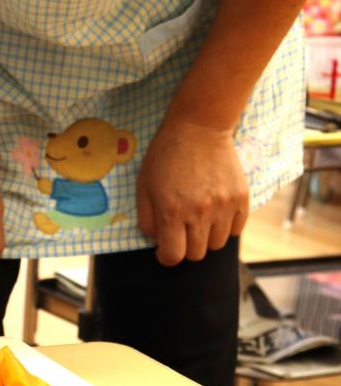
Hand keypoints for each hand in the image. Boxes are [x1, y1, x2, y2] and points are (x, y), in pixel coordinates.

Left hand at [137, 118, 247, 265]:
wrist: (198, 128)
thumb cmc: (165, 157)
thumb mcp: (143, 187)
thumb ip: (147, 219)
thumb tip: (158, 241)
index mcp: (172, 211)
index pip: (174, 255)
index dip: (167, 257)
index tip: (165, 251)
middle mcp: (200, 212)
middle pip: (197, 254)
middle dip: (186, 247)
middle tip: (181, 231)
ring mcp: (224, 206)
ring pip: (217, 244)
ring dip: (206, 237)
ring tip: (198, 219)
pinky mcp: (242, 198)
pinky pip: (237, 229)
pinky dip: (226, 227)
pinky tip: (215, 212)